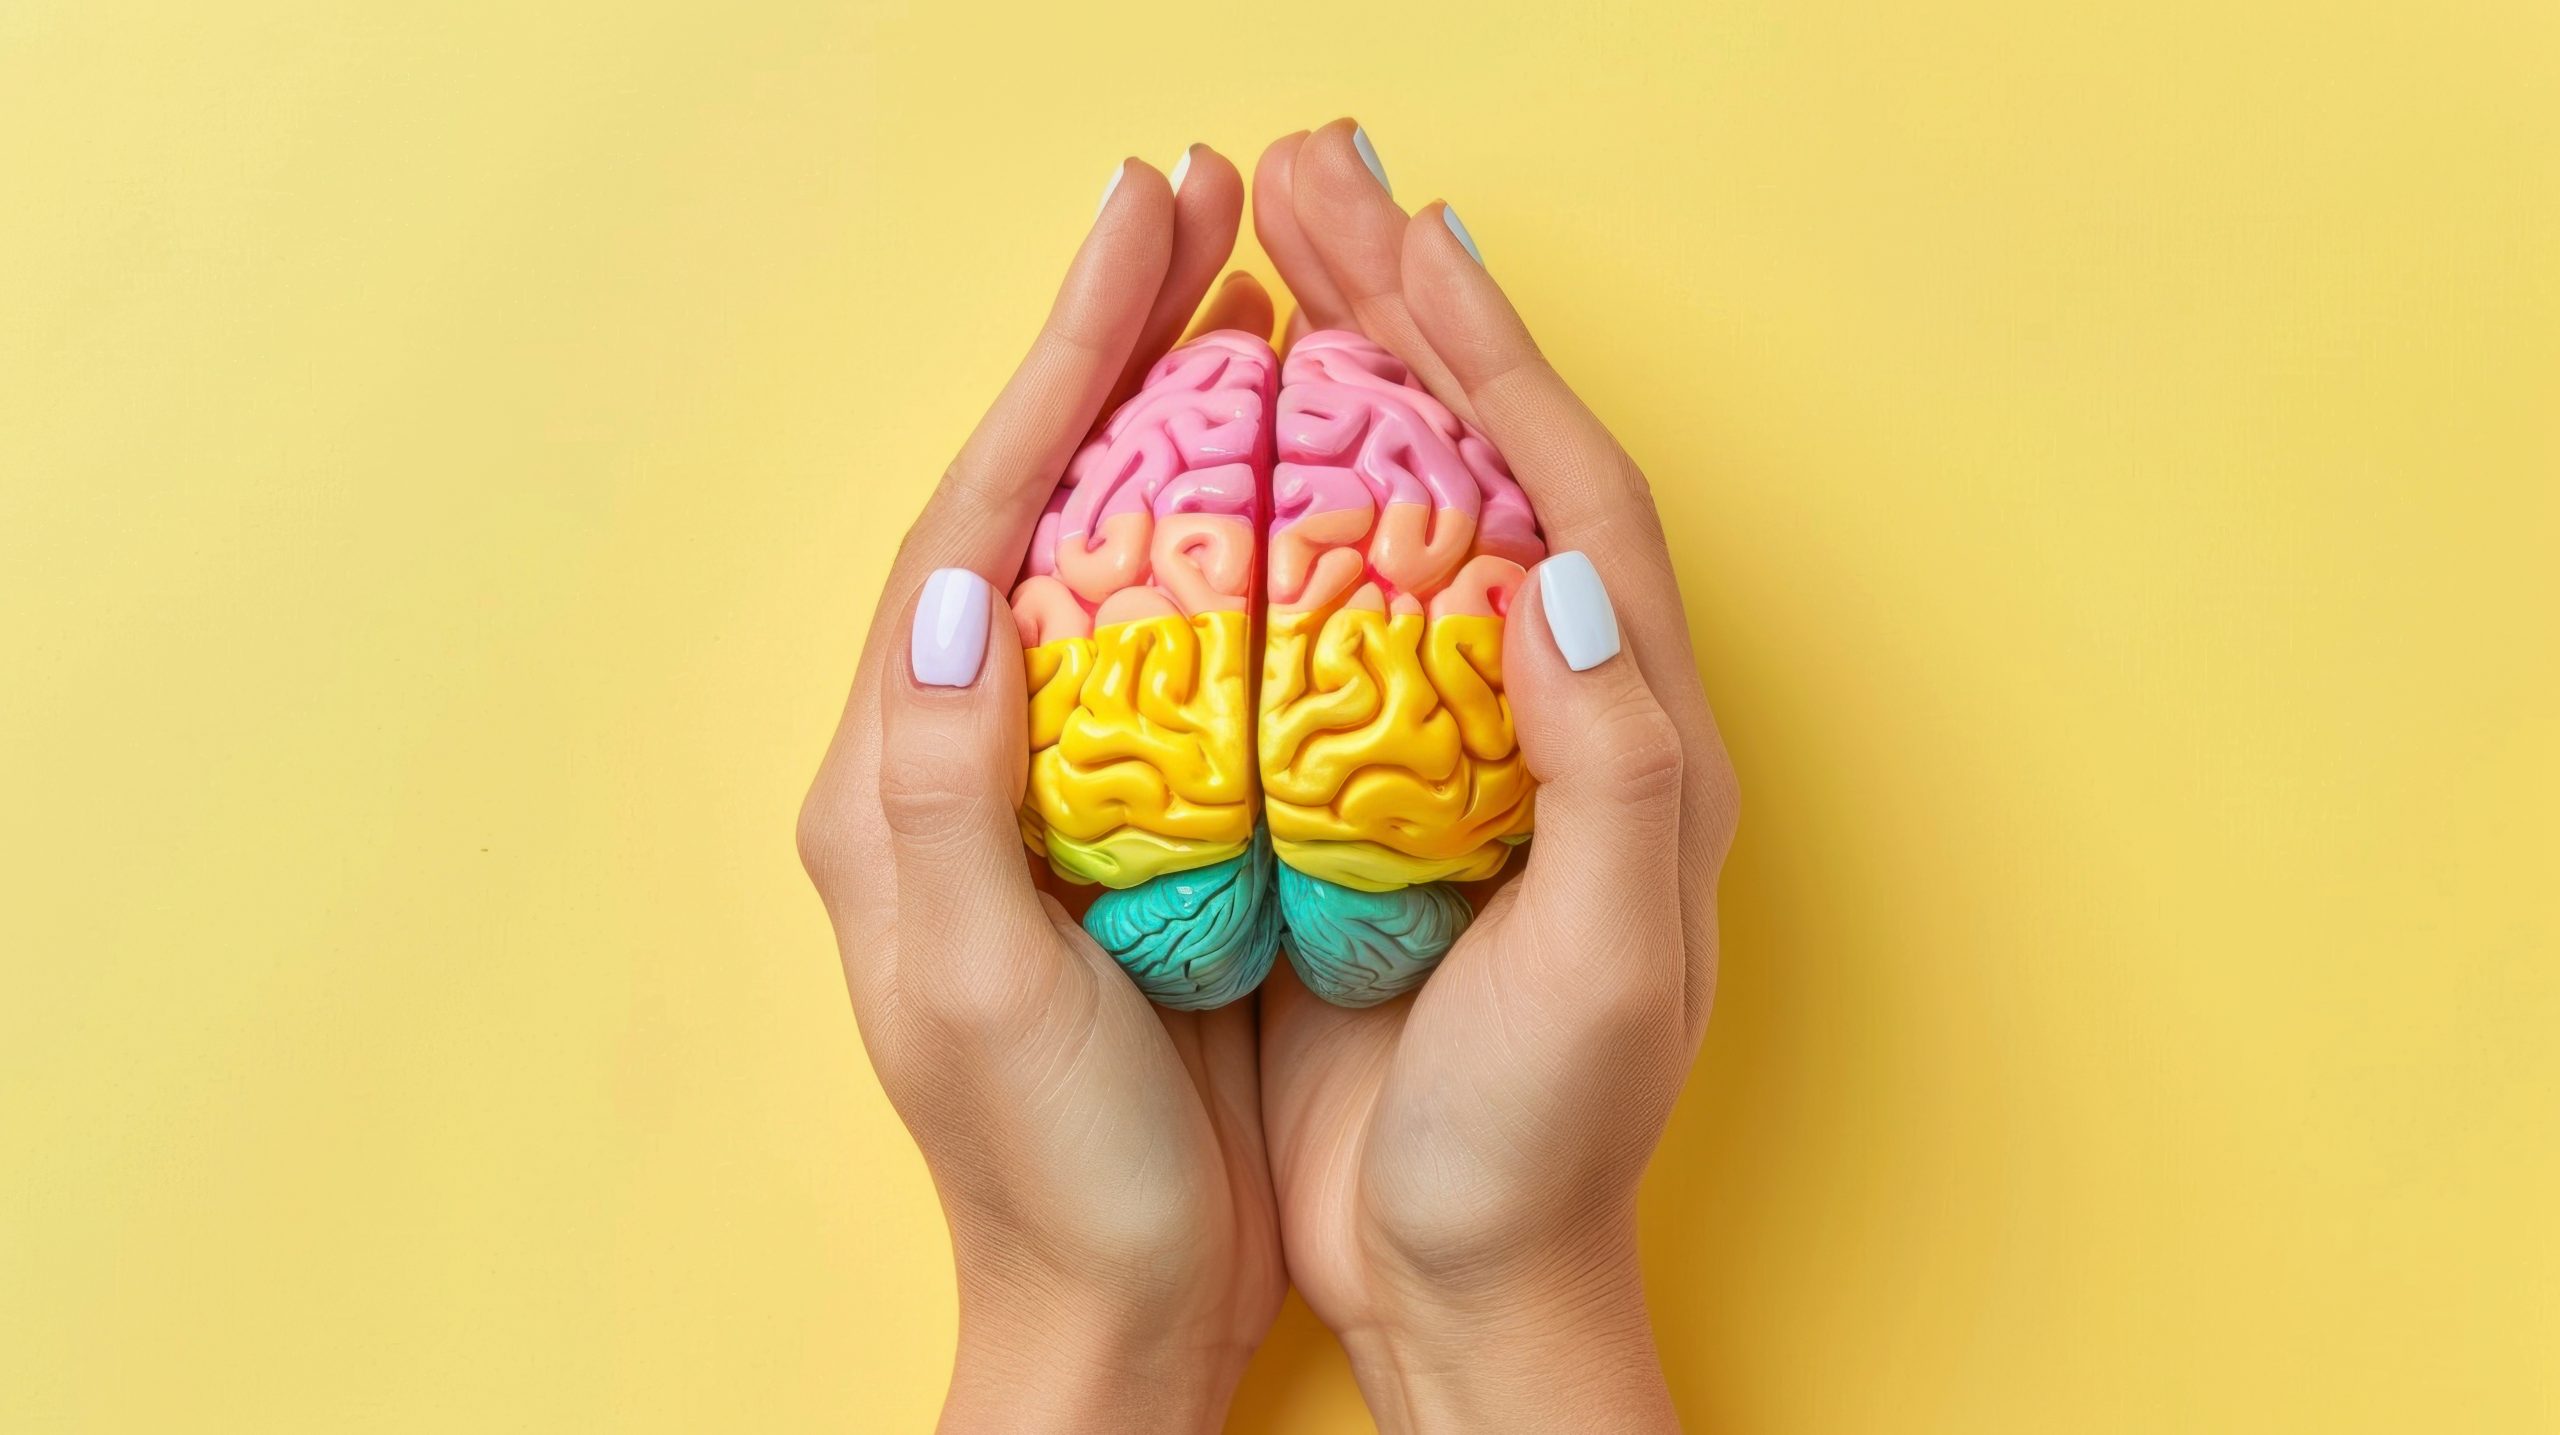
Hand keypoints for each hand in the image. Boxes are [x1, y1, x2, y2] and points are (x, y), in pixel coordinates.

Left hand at [797, 149, 1286, 1434]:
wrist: (1114, 1309)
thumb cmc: (1053, 1172)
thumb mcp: (976, 988)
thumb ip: (948, 784)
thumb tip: (962, 578)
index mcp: (898, 772)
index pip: (981, 512)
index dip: (1066, 359)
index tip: (1149, 227)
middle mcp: (947, 749)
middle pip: (1028, 492)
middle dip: (1108, 337)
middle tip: (1205, 200)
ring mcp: (1032, 779)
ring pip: (1095, 542)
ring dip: (1158, 404)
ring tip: (1242, 289)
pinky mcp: (1113, 817)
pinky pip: (1158, 625)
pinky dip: (1209, 520)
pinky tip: (1273, 473)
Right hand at [1252, 122, 1741, 1432]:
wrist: (1469, 1274)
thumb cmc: (1541, 1144)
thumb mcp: (1603, 973)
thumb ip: (1610, 771)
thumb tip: (1563, 567)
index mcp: (1638, 730)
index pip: (1567, 489)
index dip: (1483, 350)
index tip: (1388, 233)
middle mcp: (1567, 708)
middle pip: (1497, 456)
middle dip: (1411, 305)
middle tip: (1311, 174)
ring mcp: (1471, 742)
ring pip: (1419, 507)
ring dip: (1356, 369)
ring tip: (1269, 257)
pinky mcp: (1383, 789)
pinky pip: (1338, 597)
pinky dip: (1287, 492)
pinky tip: (1226, 444)